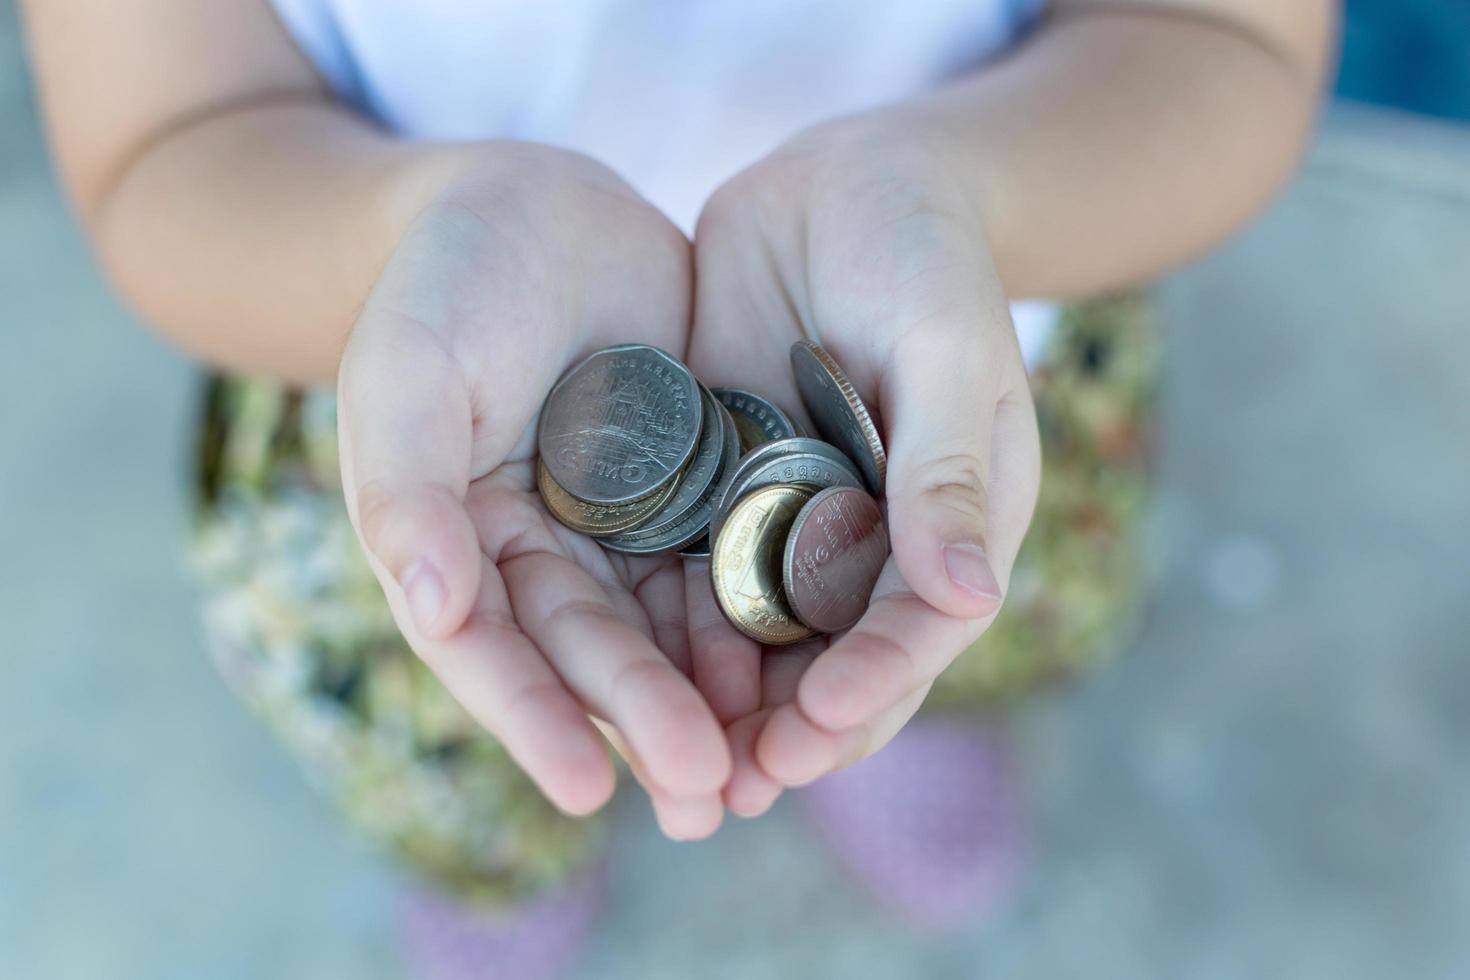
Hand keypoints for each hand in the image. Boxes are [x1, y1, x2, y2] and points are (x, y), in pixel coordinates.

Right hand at [337, 145, 732, 836]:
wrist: (538, 198)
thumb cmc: (449, 277)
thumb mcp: (408, 366)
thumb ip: (405, 484)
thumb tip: (429, 610)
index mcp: (452, 539)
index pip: (486, 646)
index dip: (534, 716)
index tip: (589, 788)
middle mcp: (535, 549)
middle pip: (590, 649)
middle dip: (645, 720)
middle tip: (705, 793)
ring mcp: (616, 523)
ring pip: (664, 625)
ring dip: (708, 698)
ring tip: (760, 772)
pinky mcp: (688, 488)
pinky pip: (723, 560)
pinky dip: (752, 616)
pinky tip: (799, 668)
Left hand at [684, 121, 1041, 813]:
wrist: (847, 183)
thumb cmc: (924, 255)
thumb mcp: (945, 349)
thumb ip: (946, 468)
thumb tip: (971, 601)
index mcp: (954, 523)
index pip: (918, 629)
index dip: (871, 685)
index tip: (809, 727)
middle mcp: (877, 542)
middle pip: (837, 660)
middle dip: (788, 732)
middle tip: (730, 793)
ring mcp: (800, 521)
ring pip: (764, 638)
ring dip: (723, 707)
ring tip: (673, 772)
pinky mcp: (731, 491)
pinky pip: (701, 575)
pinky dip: (674, 633)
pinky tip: (625, 677)